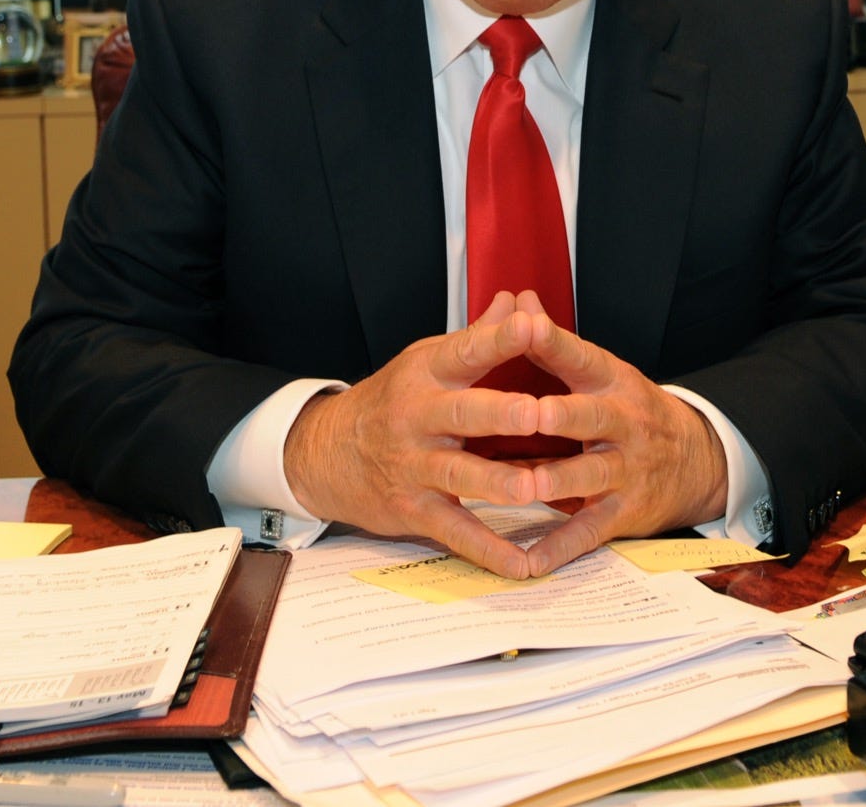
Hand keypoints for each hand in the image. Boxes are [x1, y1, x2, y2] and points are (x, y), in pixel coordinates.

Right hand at [281, 293, 547, 577]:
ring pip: (459, 474)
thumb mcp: (428, 360)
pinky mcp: (413, 509)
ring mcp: (414, 465)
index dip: (498, 337)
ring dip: (497, 482)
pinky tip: (523, 563)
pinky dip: (488, 550)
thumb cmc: (393, 400)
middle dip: (500, 414)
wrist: (327, 452)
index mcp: (426, 373)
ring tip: (533, 488)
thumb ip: (479, 337)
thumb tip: (520, 301)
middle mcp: (418, 416)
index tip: (532, 324)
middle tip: (537, 414)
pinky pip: (455, 531)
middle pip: (462, 413)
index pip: (464, 350)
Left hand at [510, 301, 730, 575]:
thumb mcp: (601, 372)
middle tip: (531, 413)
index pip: (582, 356)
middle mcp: (622, 423)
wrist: (697, 460)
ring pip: (589, 476)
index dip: (554, 340)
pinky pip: (587, 533)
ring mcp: (624, 471)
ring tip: (526, 486)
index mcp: (612, 382)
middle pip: (592, 417)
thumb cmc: (630, 410)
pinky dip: (557, 549)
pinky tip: (527, 561)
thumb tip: (518, 300)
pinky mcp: (622, 514)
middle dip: (562, 415)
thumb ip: (554, 344)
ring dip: (558, 482)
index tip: (526, 324)